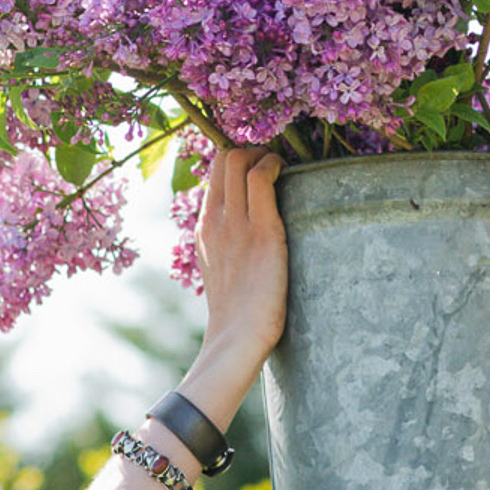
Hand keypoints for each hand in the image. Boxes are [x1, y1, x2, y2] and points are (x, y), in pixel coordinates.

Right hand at [195, 146, 287, 365]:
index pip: (213, 173)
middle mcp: (215, 219)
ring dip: (264, 154)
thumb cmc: (239, 313)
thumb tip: (244, 235)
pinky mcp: (262, 232)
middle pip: (223, 158)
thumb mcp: (223, 270)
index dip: (236, 158)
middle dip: (251, 149)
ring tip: (282, 168)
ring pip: (237, 160)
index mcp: (205, 227)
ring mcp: (235, 224)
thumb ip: (228, 245)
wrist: (237, 339)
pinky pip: (259, 180)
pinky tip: (285, 173)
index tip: (260, 165)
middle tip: (274, 164)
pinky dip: (273, 165)